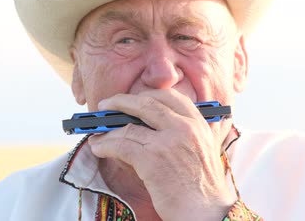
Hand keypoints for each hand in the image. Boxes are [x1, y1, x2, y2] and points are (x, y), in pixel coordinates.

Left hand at [87, 89, 236, 219]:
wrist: (207, 213)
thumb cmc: (201, 187)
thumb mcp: (199, 149)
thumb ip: (180, 132)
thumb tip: (142, 124)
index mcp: (198, 123)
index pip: (169, 96)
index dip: (145, 95)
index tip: (130, 99)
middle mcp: (185, 127)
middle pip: (146, 103)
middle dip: (121, 102)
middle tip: (106, 105)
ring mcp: (169, 141)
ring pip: (129, 125)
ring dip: (107, 130)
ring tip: (97, 135)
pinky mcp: (153, 159)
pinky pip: (121, 145)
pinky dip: (105, 145)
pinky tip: (98, 148)